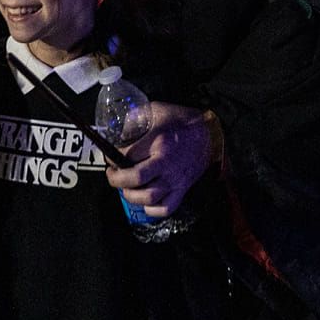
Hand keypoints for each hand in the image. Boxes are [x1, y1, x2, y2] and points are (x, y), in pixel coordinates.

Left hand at [106, 103, 213, 217]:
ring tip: (126, 188)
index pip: (127, 154)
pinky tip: (145, 201)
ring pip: (148, 197)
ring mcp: (175, 179)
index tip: (110, 154)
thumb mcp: (157, 110)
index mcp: (158, 142)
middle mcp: (166, 163)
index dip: (112, 156)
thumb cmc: (181, 121)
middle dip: (117, 179)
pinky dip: (152, 209)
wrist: (208, 135)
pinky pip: (165, 208)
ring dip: (131, 195)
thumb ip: (136, 117)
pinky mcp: (182, 190)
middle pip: (134, 179)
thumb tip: (118, 130)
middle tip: (112, 174)